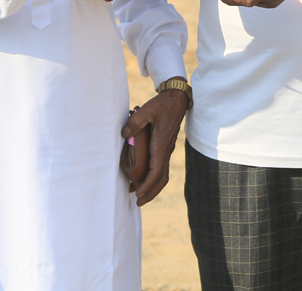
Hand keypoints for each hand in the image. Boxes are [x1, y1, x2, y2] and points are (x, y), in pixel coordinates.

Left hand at [122, 80, 189, 205]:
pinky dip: (153, 177)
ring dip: (152, 187)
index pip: (156, 171)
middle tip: (138, 203)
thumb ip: (134, 122)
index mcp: (161, 145)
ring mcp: (167, 149)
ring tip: (139, 194)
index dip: (147, 184)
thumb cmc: (162, 105)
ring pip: (162, 174)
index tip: (137, 193)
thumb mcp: (146, 111)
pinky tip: (143, 176)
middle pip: (161, 179)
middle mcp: (165, 150)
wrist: (177, 99)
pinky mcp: (165, 146)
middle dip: (150, 193)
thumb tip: (124, 135)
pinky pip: (161, 167)